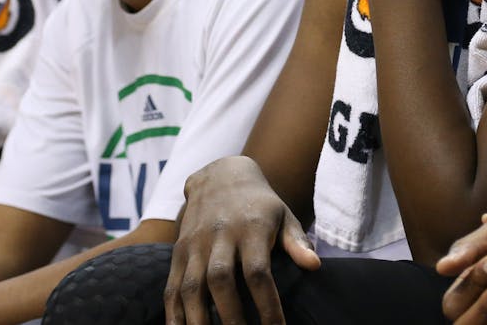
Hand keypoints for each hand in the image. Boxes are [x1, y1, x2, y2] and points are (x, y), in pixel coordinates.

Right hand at [165, 157, 319, 324]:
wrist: (220, 177)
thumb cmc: (260, 205)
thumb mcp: (283, 216)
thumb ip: (296, 242)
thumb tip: (314, 265)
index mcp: (250, 228)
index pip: (258, 271)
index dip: (267, 304)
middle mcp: (219, 235)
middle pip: (221, 279)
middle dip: (231, 316)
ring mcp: (195, 243)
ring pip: (192, 285)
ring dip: (198, 319)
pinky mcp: (179, 251)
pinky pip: (172, 286)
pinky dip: (174, 313)